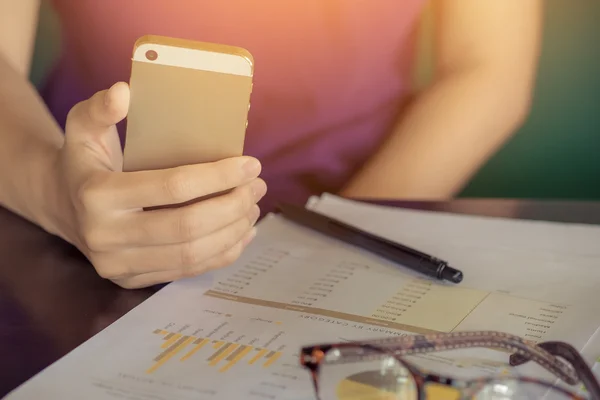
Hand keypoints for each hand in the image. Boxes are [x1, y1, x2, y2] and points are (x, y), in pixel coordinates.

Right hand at [52, 82, 265, 287]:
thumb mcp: (82, 128)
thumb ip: (100, 109)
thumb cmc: (84, 161)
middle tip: (258, 186)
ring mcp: (119, 265)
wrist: (63, 207)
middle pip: (188, 227)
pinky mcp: (132, 280)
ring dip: (234, 230)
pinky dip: (223, 254)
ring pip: (193, 254)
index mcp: (97, 195)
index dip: (218, 176)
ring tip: (254, 206)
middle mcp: (106, 236)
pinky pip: (188, 272)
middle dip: (233, 206)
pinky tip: (242, 233)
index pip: (172, 188)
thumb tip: (124, 92)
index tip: (251, 164)